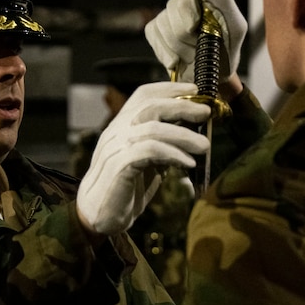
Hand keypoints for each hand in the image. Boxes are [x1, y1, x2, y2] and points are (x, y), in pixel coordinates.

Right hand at [77, 82, 209, 235]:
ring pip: (152, 128)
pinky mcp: (118, 166)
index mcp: (122, 126)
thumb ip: (162, 143)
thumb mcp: (147, 161)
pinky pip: (149, 152)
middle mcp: (116, 131)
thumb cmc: (126, 187)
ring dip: (184, 135)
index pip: (143, 95)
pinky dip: (173, 155)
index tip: (194, 90)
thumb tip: (191, 132)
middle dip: (182, 106)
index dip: (169, 89)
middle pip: (150, 106)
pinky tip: (188, 163)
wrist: (99, 215)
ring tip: (205, 146)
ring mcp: (115, 148)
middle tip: (206, 113)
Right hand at [144, 0, 246, 83]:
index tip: (196, 26)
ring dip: (181, 48)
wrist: (213, 74)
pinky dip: (167, 54)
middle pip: (174, 10)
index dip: (189, 7)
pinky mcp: (153, 30)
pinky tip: (178, 60)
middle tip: (201, 46)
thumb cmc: (227, 49)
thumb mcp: (236, 26)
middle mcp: (182, 1)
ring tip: (193, 54)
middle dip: (189, 36)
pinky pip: (154, 36)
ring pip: (164, 27)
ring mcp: (165, 15)